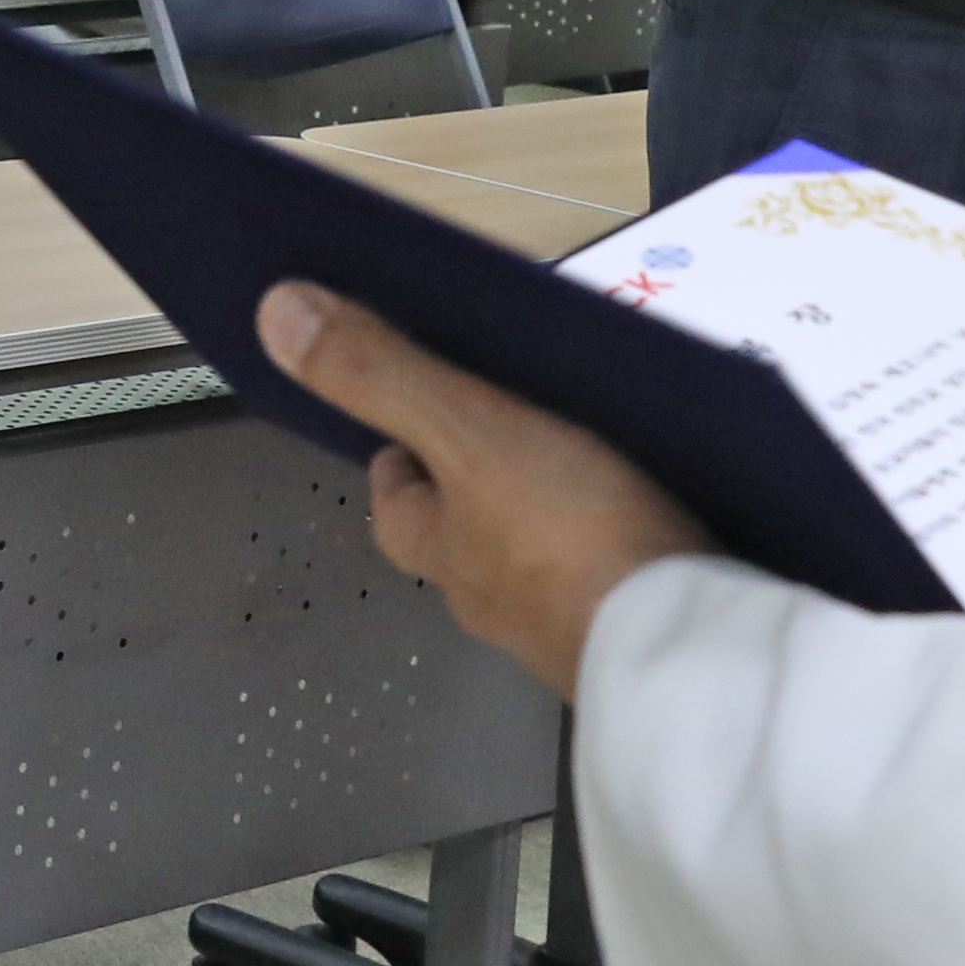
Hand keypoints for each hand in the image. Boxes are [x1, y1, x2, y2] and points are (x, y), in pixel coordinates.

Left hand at [260, 283, 712, 697]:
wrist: (689, 651)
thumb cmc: (569, 536)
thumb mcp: (468, 433)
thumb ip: (381, 375)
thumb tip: (274, 315)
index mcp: (445, 551)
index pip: (396, 504)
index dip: (400, 451)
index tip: (423, 400)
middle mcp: (496, 598)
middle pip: (470, 529)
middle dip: (489, 478)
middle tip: (529, 410)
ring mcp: (571, 623)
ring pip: (548, 553)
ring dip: (565, 506)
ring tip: (609, 443)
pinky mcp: (641, 635)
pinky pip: (621, 572)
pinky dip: (629, 537)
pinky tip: (669, 502)